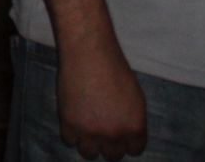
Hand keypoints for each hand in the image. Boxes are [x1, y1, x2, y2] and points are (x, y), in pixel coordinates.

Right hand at [57, 40, 146, 159]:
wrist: (89, 53)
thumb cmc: (113, 68)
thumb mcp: (135, 97)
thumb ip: (131, 120)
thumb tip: (125, 134)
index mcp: (135, 128)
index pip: (134, 151)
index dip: (125, 142)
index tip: (117, 133)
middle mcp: (115, 134)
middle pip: (112, 155)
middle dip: (107, 144)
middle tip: (100, 129)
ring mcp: (91, 131)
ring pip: (89, 153)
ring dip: (88, 142)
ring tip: (85, 127)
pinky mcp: (69, 123)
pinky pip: (69, 141)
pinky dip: (70, 132)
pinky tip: (72, 118)